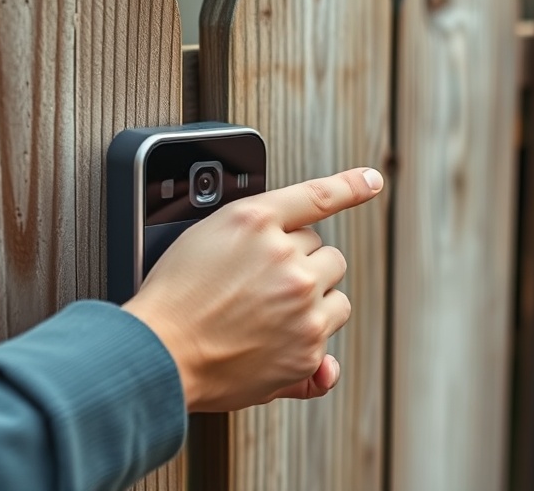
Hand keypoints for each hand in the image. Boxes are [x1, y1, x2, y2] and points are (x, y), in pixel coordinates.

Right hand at [122, 168, 384, 411]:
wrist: (159, 354)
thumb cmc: (174, 299)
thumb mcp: (204, 240)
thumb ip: (260, 235)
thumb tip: (299, 256)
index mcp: (254, 220)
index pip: (316, 196)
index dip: (349, 186)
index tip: (374, 179)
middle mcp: (284, 257)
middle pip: (324, 252)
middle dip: (301, 265)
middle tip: (261, 286)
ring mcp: (301, 303)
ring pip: (335, 291)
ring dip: (314, 299)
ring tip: (270, 314)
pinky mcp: (308, 347)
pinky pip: (331, 331)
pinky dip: (313, 338)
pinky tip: (280, 342)